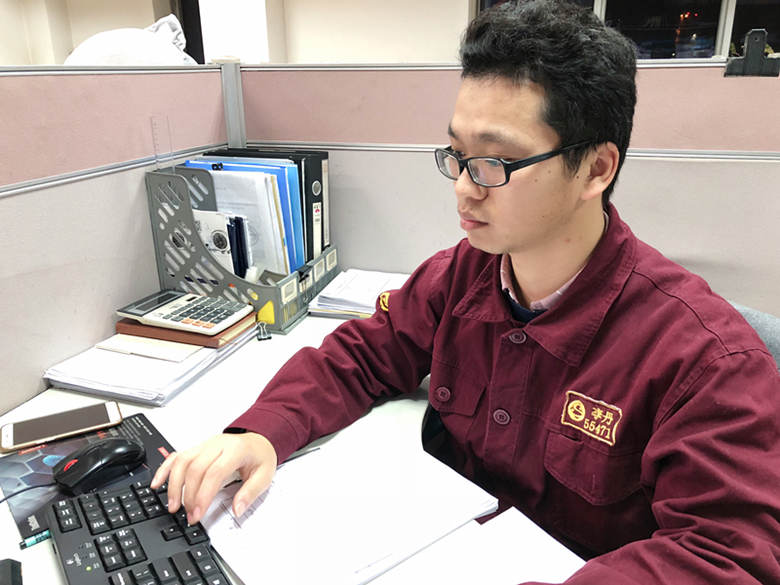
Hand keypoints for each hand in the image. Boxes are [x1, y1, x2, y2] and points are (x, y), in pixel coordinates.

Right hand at [151, 432, 277, 524]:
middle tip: (187, 514)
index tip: (197, 514)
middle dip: (188, 494)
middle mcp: (217, 444)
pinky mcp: (197, 448)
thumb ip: (250, 493)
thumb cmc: (260, 457)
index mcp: (235, 450)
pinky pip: (177, 456)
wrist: (259, 441)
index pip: (213, 473)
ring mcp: (205, 444)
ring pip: (182, 461)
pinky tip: (157, 483)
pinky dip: (165, 469)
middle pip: (195, 468)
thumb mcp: (264, 476)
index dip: (203, 495)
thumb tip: (237, 510)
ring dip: (174, 484)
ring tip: (172, 505)